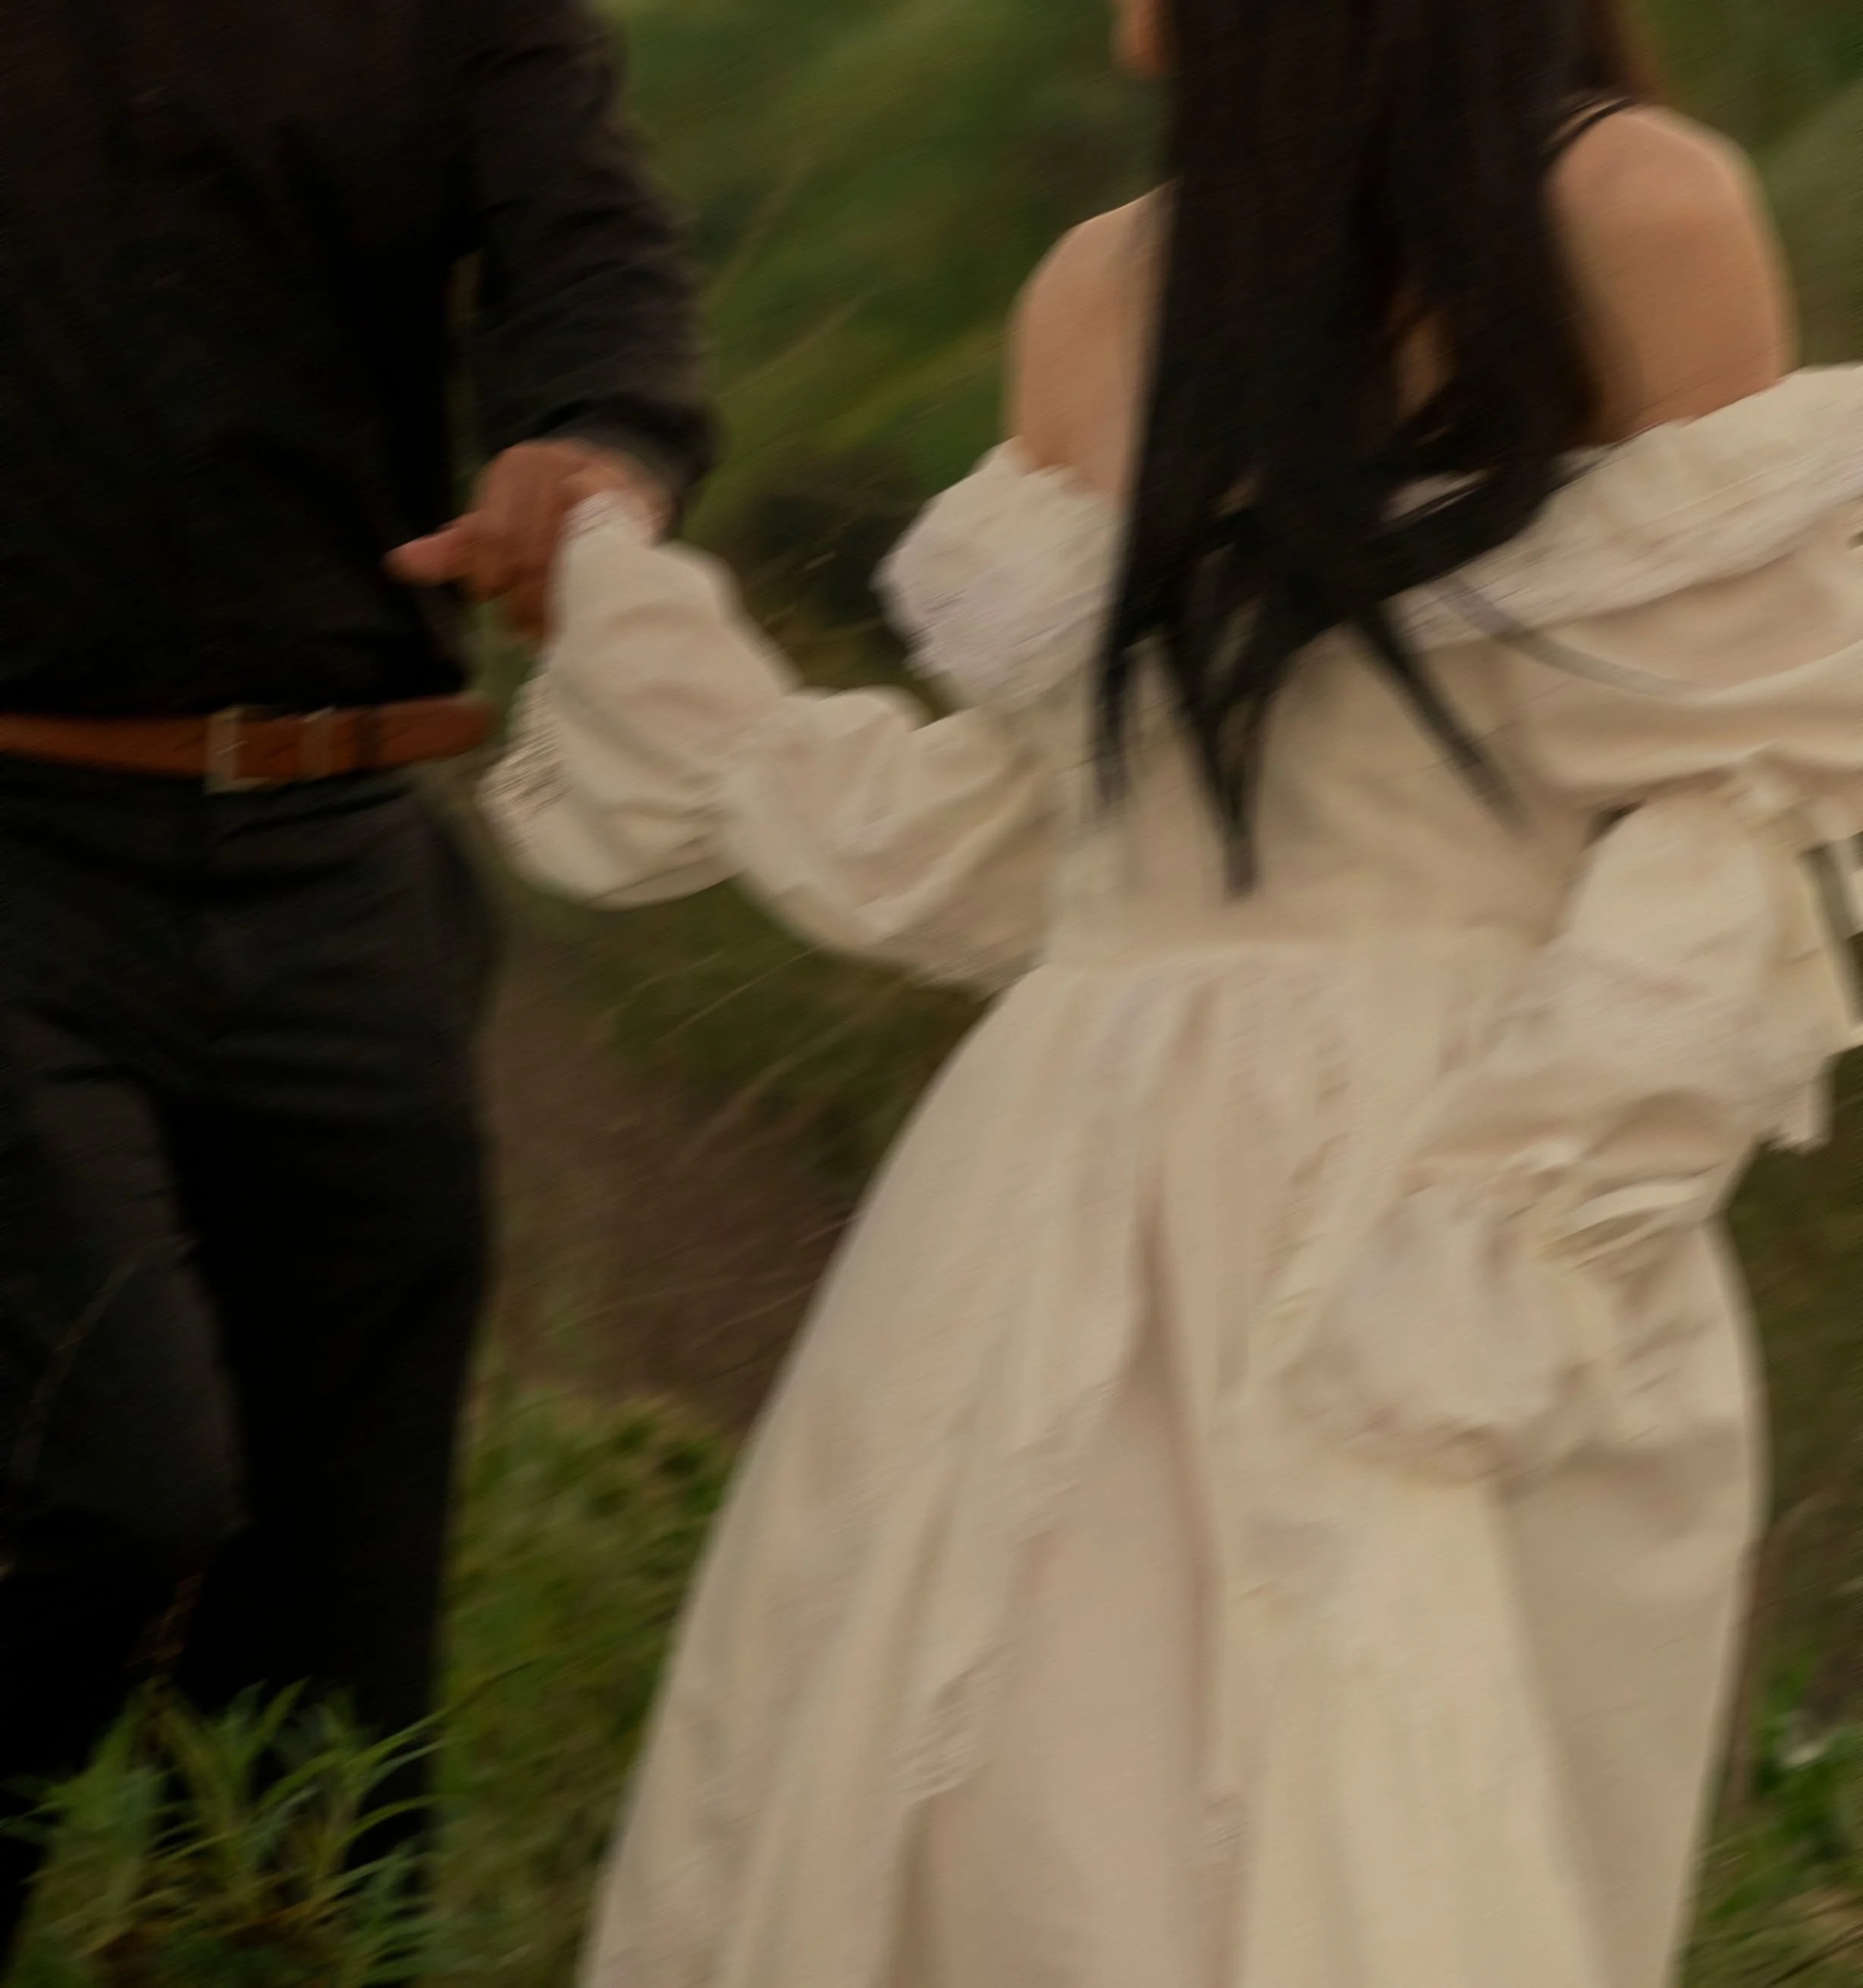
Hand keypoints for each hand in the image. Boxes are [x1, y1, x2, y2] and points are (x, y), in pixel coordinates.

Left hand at [389, 440, 669, 640]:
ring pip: (559, 555)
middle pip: (524, 549)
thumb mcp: (503, 527)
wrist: (626, 489)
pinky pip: (593, 550)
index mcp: (510, 468)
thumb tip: (398, 563)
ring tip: (551, 630)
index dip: (491, 581)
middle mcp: (547, 463)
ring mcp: (585, 476)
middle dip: (524, 598)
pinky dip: (583, 586)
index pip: (488, 537)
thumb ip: (456, 550)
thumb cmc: (554, 515)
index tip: (499, 607)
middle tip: (527, 631)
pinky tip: (583, 609)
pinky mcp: (619, 498)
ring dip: (552, 602)